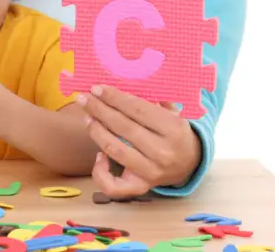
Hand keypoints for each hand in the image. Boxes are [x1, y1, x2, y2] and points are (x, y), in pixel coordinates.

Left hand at [77, 85, 201, 197]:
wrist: (191, 162)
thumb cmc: (175, 130)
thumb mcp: (172, 110)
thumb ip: (151, 99)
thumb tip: (118, 86)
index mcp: (174, 129)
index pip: (137, 110)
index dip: (114, 97)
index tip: (97, 88)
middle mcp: (163, 152)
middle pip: (123, 127)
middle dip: (100, 109)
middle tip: (84, 98)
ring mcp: (152, 173)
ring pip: (115, 150)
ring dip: (96, 131)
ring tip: (87, 117)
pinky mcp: (141, 187)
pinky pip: (114, 186)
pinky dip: (100, 172)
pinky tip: (99, 155)